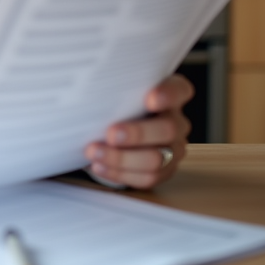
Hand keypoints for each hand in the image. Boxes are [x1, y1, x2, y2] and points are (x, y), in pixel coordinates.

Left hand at [83, 74, 193, 188]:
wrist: (112, 132)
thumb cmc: (115, 105)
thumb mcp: (115, 92)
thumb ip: (111, 88)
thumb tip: (85, 87)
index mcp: (170, 95)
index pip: (179, 90)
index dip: (168, 94)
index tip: (150, 98)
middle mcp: (176, 122)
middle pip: (168, 129)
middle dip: (138, 133)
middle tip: (111, 134)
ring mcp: (173, 149)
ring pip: (157, 159)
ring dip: (122, 158)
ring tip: (95, 152)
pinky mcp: (164, 171)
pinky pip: (146, 177)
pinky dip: (120, 173)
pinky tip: (99, 165)